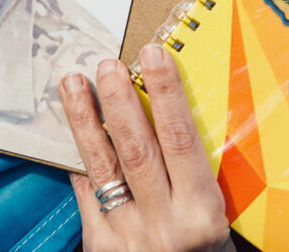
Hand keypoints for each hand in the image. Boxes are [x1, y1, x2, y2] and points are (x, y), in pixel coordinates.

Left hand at [61, 44, 231, 251]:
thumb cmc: (202, 251)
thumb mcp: (215, 216)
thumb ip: (196, 172)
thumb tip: (169, 106)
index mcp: (201, 214)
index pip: (180, 140)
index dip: (166, 93)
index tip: (154, 55)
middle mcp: (164, 224)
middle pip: (136, 148)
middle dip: (118, 99)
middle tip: (108, 64)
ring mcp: (127, 235)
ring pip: (102, 165)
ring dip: (85, 118)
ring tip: (73, 82)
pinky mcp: (99, 244)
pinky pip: (85, 190)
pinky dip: (79, 155)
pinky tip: (73, 126)